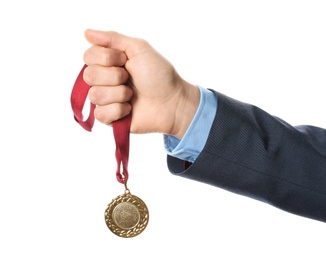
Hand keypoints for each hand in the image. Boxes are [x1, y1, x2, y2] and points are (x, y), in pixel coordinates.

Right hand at [83, 29, 199, 138]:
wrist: (171, 102)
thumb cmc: (159, 75)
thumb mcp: (138, 48)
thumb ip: (112, 38)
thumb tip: (87, 32)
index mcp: (109, 62)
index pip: (88, 56)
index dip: (107, 58)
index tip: (125, 60)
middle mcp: (104, 80)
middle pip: (89, 76)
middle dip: (115, 76)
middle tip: (130, 78)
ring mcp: (106, 99)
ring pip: (95, 95)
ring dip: (119, 94)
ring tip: (132, 95)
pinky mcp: (109, 118)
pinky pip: (100, 114)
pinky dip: (118, 110)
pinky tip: (129, 109)